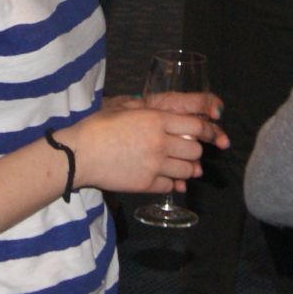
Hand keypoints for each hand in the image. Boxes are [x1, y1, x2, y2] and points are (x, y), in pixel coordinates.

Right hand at [65, 101, 227, 194]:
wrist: (79, 154)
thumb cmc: (99, 125)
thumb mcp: (125, 107)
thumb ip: (152, 110)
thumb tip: (174, 118)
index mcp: (156, 120)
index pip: (197, 127)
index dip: (209, 131)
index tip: (213, 135)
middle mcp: (160, 143)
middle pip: (195, 151)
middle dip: (196, 151)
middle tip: (189, 151)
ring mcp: (154, 166)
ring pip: (187, 171)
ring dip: (188, 169)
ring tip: (182, 167)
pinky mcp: (146, 184)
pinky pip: (170, 186)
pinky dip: (172, 183)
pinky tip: (167, 179)